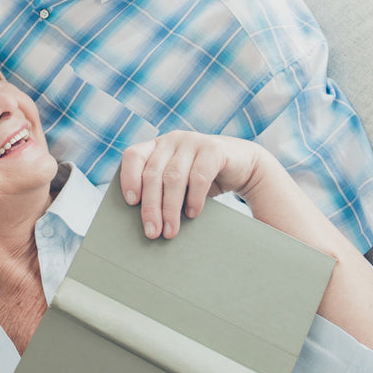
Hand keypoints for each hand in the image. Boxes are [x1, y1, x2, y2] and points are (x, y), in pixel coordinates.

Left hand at [119, 131, 262, 238]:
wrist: (243, 166)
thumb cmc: (202, 179)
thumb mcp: (178, 182)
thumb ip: (160, 190)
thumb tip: (144, 222)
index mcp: (157, 145)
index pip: (133, 156)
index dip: (129, 177)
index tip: (130, 202)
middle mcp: (172, 140)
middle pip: (153, 174)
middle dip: (151, 206)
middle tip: (152, 232)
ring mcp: (193, 141)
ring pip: (173, 177)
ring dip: (170, 208)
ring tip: (170, 231)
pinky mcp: (214, 149)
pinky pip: (198, 176)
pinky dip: (194, 199)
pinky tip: (192, 214)